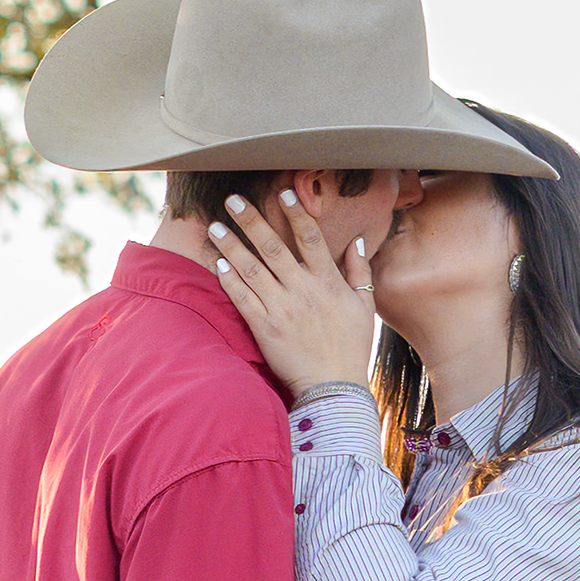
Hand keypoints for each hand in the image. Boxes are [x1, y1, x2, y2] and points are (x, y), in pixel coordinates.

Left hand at [206, 187, 381, 399]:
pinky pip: (243, 298)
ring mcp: (282, 308)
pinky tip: (217, 264)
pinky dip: (230, 280)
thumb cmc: (351, 347)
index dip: (295, 214)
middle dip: (251, 220)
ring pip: (252, 269)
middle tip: (232, 199)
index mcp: (328, 282)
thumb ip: (359, 271)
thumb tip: (358, 240)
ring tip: (215, 228)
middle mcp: (303, 290)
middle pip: (273, 247)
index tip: (281, 193)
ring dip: (231, 246)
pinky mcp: (265, 328)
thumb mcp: (364, 306)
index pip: (310, 238)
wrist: (334, 387)